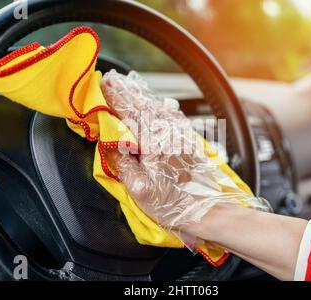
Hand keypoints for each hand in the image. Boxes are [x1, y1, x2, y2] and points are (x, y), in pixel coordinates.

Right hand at [103, 70, 269, 237]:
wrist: (205, 209)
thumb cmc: (171, 203)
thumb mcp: (139, 188)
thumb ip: (123, 162)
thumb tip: (112, 144)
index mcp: (153, 142)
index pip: (130, 112)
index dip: (116, 97)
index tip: (105, 84)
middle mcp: (168, 133)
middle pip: (144, 105)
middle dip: (127, 91)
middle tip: (113, 79)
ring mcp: (180, 134)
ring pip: (158, 107)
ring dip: (142, 96)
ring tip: (129, 87)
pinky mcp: (188, 140)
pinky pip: (172, 115)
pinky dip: (159, 106)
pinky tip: (157, 104)